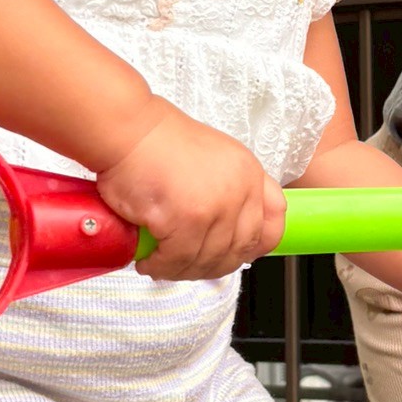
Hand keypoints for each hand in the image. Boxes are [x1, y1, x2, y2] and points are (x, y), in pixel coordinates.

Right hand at [95, 101, 285, 282]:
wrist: (127, 131)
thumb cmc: (156, 142)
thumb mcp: (213, 158)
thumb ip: (229, 189)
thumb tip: (229, 229)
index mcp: (249, 174)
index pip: (274, 222)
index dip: (258, 245)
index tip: (239, 254)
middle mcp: (240, 190)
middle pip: (239, 250)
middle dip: (211, 265)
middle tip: (188, 265)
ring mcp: (216, 207)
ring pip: (207, 260)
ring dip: (182, 270)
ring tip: (162, 264)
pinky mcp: (188, 221)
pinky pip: (178, 260)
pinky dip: (161, 266)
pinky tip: (149, 260)